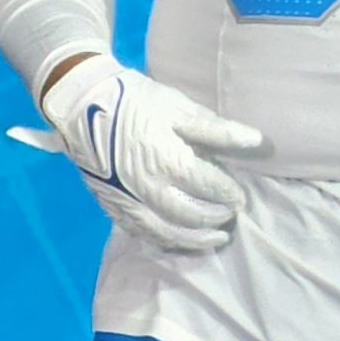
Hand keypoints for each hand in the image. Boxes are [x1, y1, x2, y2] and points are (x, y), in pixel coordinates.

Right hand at [6, 53, 264, 252]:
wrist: (83, 103)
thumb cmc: (136, 100)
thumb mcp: (178, 108)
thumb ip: (217, 130)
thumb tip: (256, 142)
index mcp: (165, 159)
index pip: (207, 186)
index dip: (228, 193)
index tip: (242, 197)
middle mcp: (145, 186)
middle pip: (188, 215)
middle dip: (214, 219)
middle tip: (231, 217)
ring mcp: (125, 200)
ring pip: (165, 231)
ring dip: (194, 239)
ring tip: (216, 239)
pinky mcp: (111, 205)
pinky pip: (141, 232)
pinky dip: (165, 240)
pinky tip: (180, 240)